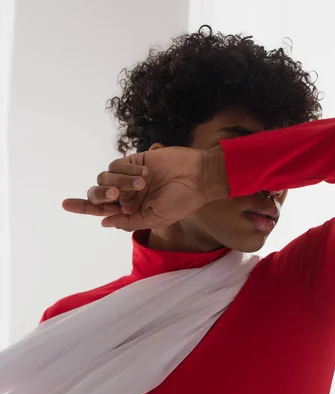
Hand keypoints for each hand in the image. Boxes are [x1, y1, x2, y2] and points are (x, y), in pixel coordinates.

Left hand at [62, 146, 228, 230]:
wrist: (199, 178)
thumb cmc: (181, 202)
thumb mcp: (155, 219)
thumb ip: (129, 221)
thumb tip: (103, 222)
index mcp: (131, 210)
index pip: (101, 209)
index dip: (82, 206)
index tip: (65, 204)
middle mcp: (127, 193)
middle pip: (98, 193)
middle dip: (100, 195)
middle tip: (114, 195)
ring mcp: (130, 176)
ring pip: (104, 177)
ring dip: (118, 182)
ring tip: (142, 183)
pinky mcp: (135, 159)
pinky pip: (117, 164)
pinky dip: (126, 170)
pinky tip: (144, 173)